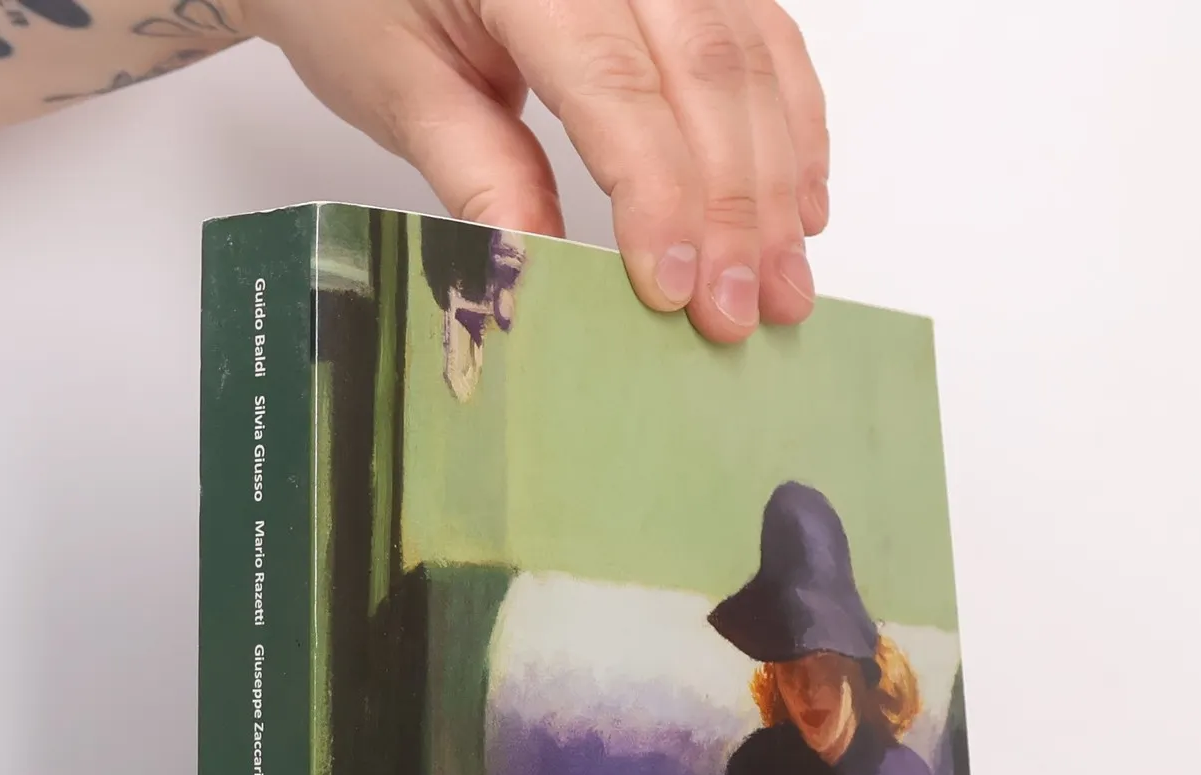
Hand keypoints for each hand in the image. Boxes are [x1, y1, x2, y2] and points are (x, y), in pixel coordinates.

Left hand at [242, 0, 828, 341]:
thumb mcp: (400, 85)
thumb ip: (479, 174)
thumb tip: (546, 270)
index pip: (617, 87)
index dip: (660, 197)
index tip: (675, 292)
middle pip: (706, 73)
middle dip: (734, 208)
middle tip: (740, 313)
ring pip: (750, 59)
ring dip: (777, 182)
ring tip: (783, 283)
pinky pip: (765, 36)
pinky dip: (791, 123)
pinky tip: (800, 203)